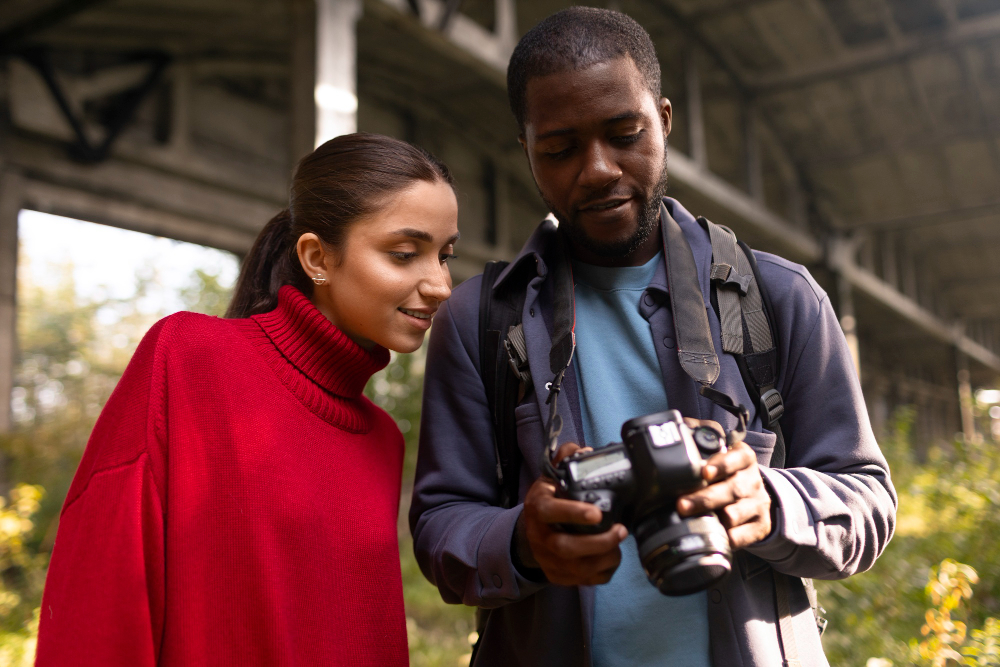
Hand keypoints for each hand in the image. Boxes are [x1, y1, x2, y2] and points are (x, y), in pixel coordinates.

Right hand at [516, 443, 627, 585]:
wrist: (528, 534)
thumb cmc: (546, 503)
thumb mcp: (549, 478)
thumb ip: (565, 459)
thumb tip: (585, 449)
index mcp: (538, 508)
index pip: (551, 512)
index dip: (573, 513)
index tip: (597, 513)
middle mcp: (540, 537)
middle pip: (567, 548)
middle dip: (598, 542)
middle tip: (621, 530)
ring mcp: (548, 560)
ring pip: (578, 568)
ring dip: (605, 558)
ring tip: (619, 543)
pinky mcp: (558, 577)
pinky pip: (585, 581)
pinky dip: (603, 573)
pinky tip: (611, 558)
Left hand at [677, 420, 771, 548]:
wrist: (755, 498)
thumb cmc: (726, 473)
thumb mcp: (718, 452)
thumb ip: (699, 437)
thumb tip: (677, 426)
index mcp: (743, 458)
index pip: (737, 458)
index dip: (721, 465)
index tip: (703, 472)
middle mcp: (753, 480)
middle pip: (732, 489)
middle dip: (705, 498)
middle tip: (682, 505)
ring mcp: (758, 504)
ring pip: (737, 513)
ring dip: (717, 519)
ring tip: (698, 521)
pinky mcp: (760, 526)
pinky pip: (745, 536)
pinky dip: (730, 538)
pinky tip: (717, 537)